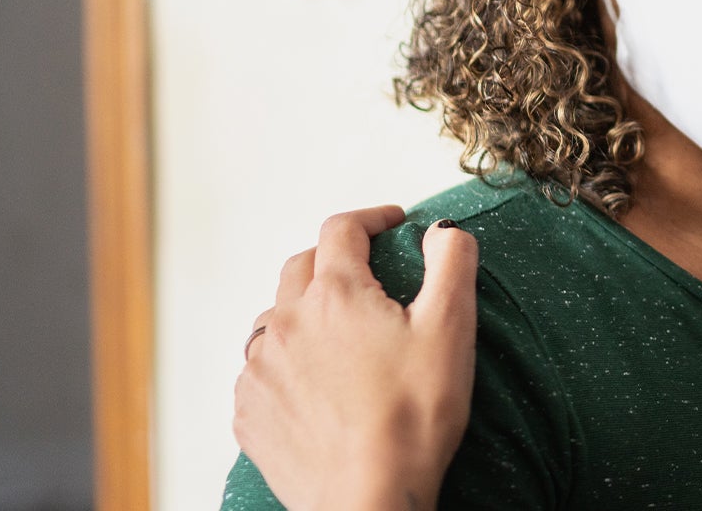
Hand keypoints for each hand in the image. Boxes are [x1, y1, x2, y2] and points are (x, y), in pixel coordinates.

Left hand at [233, 206, 477, 510]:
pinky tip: (316, 384)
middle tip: (367, 273)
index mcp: (336, 294)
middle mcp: (286, 322)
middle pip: (302, 267)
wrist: (368, 499)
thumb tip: (443, 230)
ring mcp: (260, 370)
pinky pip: (260, 370)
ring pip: (275, 318)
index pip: (343, 230)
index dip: (372, 218)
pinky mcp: (249, 412)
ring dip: (304, 313)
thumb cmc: (413, 416)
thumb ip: (451, 263)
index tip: (393, 224)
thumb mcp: (451, 328)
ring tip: (338, 335)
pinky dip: (286, 363)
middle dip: (334, 259)